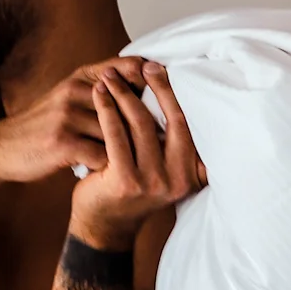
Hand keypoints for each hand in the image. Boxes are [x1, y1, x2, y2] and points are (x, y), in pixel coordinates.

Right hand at [0, 57, 150, 183]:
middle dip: (149, 126)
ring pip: (119, 134)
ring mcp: (68, 116)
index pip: (130, 69)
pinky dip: (110, 168)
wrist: (1, 149)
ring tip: (142, 164)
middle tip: (165, 143)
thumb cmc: (42, 127)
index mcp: (80, 78)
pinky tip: (112, 176)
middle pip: (130, 105)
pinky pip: (102, 156)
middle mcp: (75, 91)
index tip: (169, 105)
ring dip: (130, 152)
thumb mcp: (68, 99)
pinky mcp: (62, 143)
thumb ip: (102, 92)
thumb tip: (151, 93)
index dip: (154, 85)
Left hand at [69, 63, 205, 248]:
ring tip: (109, 76)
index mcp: (193, 172)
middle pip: (167, 120)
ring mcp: (153, 182)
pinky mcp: (126, 181)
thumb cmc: (128, 186)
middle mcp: (179, 178)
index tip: (157, 68)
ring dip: (123, 95)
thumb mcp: (158, 166)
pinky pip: (115, 135)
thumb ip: (167, 142)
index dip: (172, 93)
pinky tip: (97, 93)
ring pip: (139, 125)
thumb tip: (166, 91)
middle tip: (135, 65)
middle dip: (150, 88)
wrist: (103, 223)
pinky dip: (106, 109)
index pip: (187, 122)